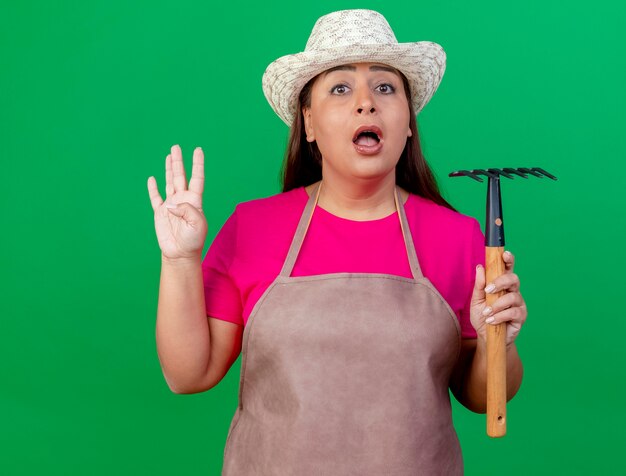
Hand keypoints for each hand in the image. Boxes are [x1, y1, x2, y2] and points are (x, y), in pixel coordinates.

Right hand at [147, 145, 206, 260]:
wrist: (180, 253)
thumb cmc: (193, 240)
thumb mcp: (197, 224)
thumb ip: (187, 210)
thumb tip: (171, 203)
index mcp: (194, 201)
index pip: (197, 178)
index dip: (198, 164)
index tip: (198, 150)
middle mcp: (183, 200)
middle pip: (180, 176)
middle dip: (179, 161)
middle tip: (177, 147)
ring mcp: (171, 205)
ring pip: (169, 182)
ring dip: (169, 169)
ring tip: (169, 155)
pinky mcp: (160, 213)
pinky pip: (155, 197)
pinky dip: (153, 188)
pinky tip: (152, 178)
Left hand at [470, 250, 526, 345]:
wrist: (486, 336)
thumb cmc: (482, 316)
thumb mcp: (476, 300)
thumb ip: (479, 285)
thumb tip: (480, 267)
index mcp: (502, 284)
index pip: (508, 269)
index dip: (509, 260)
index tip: (505, 254)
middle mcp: (513, 291)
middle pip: (514, 279)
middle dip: (501, 282)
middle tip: (488, 291)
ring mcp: (518, 303)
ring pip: (513, 296)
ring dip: (497, 304)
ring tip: (486, 313)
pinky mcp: (521, 316)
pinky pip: (513, 312)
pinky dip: (500, 316)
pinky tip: (491, 320)